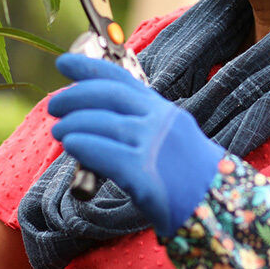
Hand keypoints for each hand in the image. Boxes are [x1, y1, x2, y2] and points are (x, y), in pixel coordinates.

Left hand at [49, 53, 224, 236]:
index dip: (89, 67)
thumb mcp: (168, 137)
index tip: (63, 63)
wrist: (215, 205)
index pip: (121, 78)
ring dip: (74, 123)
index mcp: (162, 110)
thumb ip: (138, 123)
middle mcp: (159, 121)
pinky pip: (106, 153)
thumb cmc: (186, 176)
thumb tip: (92, 117)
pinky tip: (70, 145)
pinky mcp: (144, 173)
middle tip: (54, 105)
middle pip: (109, 96)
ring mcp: (153, 146)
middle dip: (75, 96)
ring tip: (58, 130)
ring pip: (103, 123)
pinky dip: (84, 145)